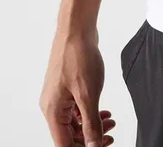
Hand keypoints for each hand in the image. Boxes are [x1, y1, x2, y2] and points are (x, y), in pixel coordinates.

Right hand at [40, 28, 116, 145]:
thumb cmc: (78, 56)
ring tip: (110, 122)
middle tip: (110, 136)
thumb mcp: (89, 94)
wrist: (76, 29)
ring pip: (73, 122)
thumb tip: (94, 145)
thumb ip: (90, 123)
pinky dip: (88, 113)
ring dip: (91, 125)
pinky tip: (103, 112)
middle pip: (69, 135)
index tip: (103, 145)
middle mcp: (52, 107)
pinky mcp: (66, 87)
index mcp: (53, 112)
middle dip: (89, 138)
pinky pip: (75, 109)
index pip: (64, 145)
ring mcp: (58, 96)